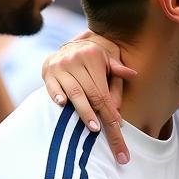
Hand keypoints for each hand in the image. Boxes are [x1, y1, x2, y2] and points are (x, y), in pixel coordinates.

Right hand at [42, 32, 137, 164]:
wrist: (68, 46)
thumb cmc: (92, 58)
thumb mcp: (107, 60)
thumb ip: (118, 72)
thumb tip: (131, 80)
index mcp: (93, 57)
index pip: (103, 90)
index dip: (110, 109)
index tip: (117, 125)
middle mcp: (76, 60)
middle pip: (91, 94)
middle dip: (100, 116)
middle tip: (107, 133)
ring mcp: (60, 66)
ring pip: (74, 93)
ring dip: (84, 111)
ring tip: (94, 127)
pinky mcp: (47, 72)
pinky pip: (52, 86)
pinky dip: (56, 95)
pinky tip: (62, 104)